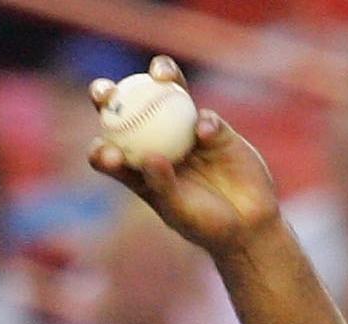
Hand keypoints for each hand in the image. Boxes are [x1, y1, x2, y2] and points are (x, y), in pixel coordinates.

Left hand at [88, 58, 280, 258]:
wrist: (247, 224)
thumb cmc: (206, 225)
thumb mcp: (181, 212)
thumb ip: (164, 185)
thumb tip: (148, 157)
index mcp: (139, 170)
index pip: (110, 153)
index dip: (100, 148)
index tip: (103, 149)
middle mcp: (157, 144)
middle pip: (128, 112)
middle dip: (110, 96)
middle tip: (106, 92)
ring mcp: (185, 133)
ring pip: (168, 97)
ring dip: (162, 77)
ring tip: (161, 73)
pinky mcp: (215, 130)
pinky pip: (207, 118)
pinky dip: (206, 124)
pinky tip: (206, 133)